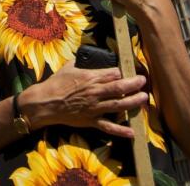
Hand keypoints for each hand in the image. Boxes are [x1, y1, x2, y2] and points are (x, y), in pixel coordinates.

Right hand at [23, 61, 148, 137]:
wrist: (45, 103)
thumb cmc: (55, 83)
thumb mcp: (68, 66)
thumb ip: (79, 61)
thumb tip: (84, 55)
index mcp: (90, 77)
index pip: (114, 73)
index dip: (123, 72)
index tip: (128, 71)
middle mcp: (95, 92)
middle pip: (120, 88)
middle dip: (135, 84)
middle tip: (143, 81)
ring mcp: (94, 108)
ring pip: (119, 105)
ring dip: (134, 102)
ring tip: (144, 98)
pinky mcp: (91, 121)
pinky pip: (108, 127)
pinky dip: (121, 130)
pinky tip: (132, 133)